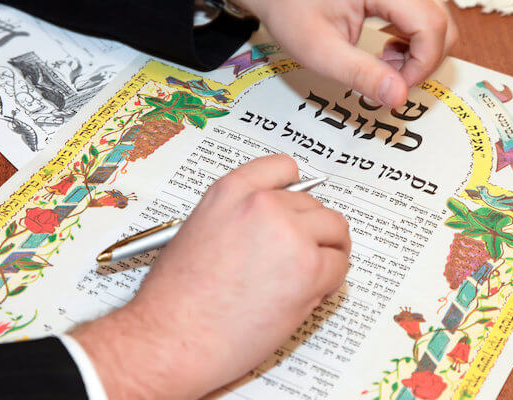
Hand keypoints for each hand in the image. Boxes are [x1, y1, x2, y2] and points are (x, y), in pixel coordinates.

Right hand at [70, 155, 350, 398]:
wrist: (172, 338)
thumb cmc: (176, 298)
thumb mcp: (199, 232)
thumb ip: (239, 218)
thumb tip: (273, 225)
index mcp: (231, 191)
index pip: (282, 168)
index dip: (296, 189)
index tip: (299, 204)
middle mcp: (264, 205)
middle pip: (313, 205)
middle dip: (310, 231)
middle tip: (300, 256)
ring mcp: (289, 234)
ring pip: (334, 230)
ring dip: (327, 251)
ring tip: (308, 275)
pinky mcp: (309, 270)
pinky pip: (340, 265)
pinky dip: (330, 280)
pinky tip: (307, 294)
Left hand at [238, 0, 457, 107]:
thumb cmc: (291, 12)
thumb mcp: (321, 51)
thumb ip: (360, 74)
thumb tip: (397, 97)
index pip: (430, 26)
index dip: (421, 65)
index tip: (395, 89)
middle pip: (441, 24)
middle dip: (423, 62)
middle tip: (389, 81)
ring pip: (437, 22)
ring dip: (419, 54)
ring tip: (384, 65)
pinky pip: (424, 19)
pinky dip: (413, 43)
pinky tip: (386, 52)